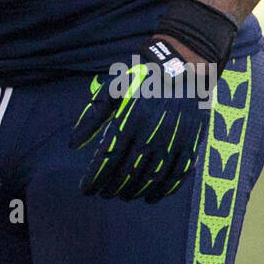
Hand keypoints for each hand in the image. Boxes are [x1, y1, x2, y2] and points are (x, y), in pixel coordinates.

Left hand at [70, 38, 214, 201]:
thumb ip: (92, 118)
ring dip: (133, 193)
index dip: (94, 180)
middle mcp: (151, 134)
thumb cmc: (142, 78)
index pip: (107, 160)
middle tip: (103, 193)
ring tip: (122, 195)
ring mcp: (173, 141)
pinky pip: (176, 177)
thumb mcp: (113, 91)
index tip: (85, 189)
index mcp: (129, 120)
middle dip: (111, 188)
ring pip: (150, 179)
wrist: (184, 66)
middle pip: (127, 174)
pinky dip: (162, 192)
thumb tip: (72, 144)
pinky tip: (150, 197)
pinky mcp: (191, 145)